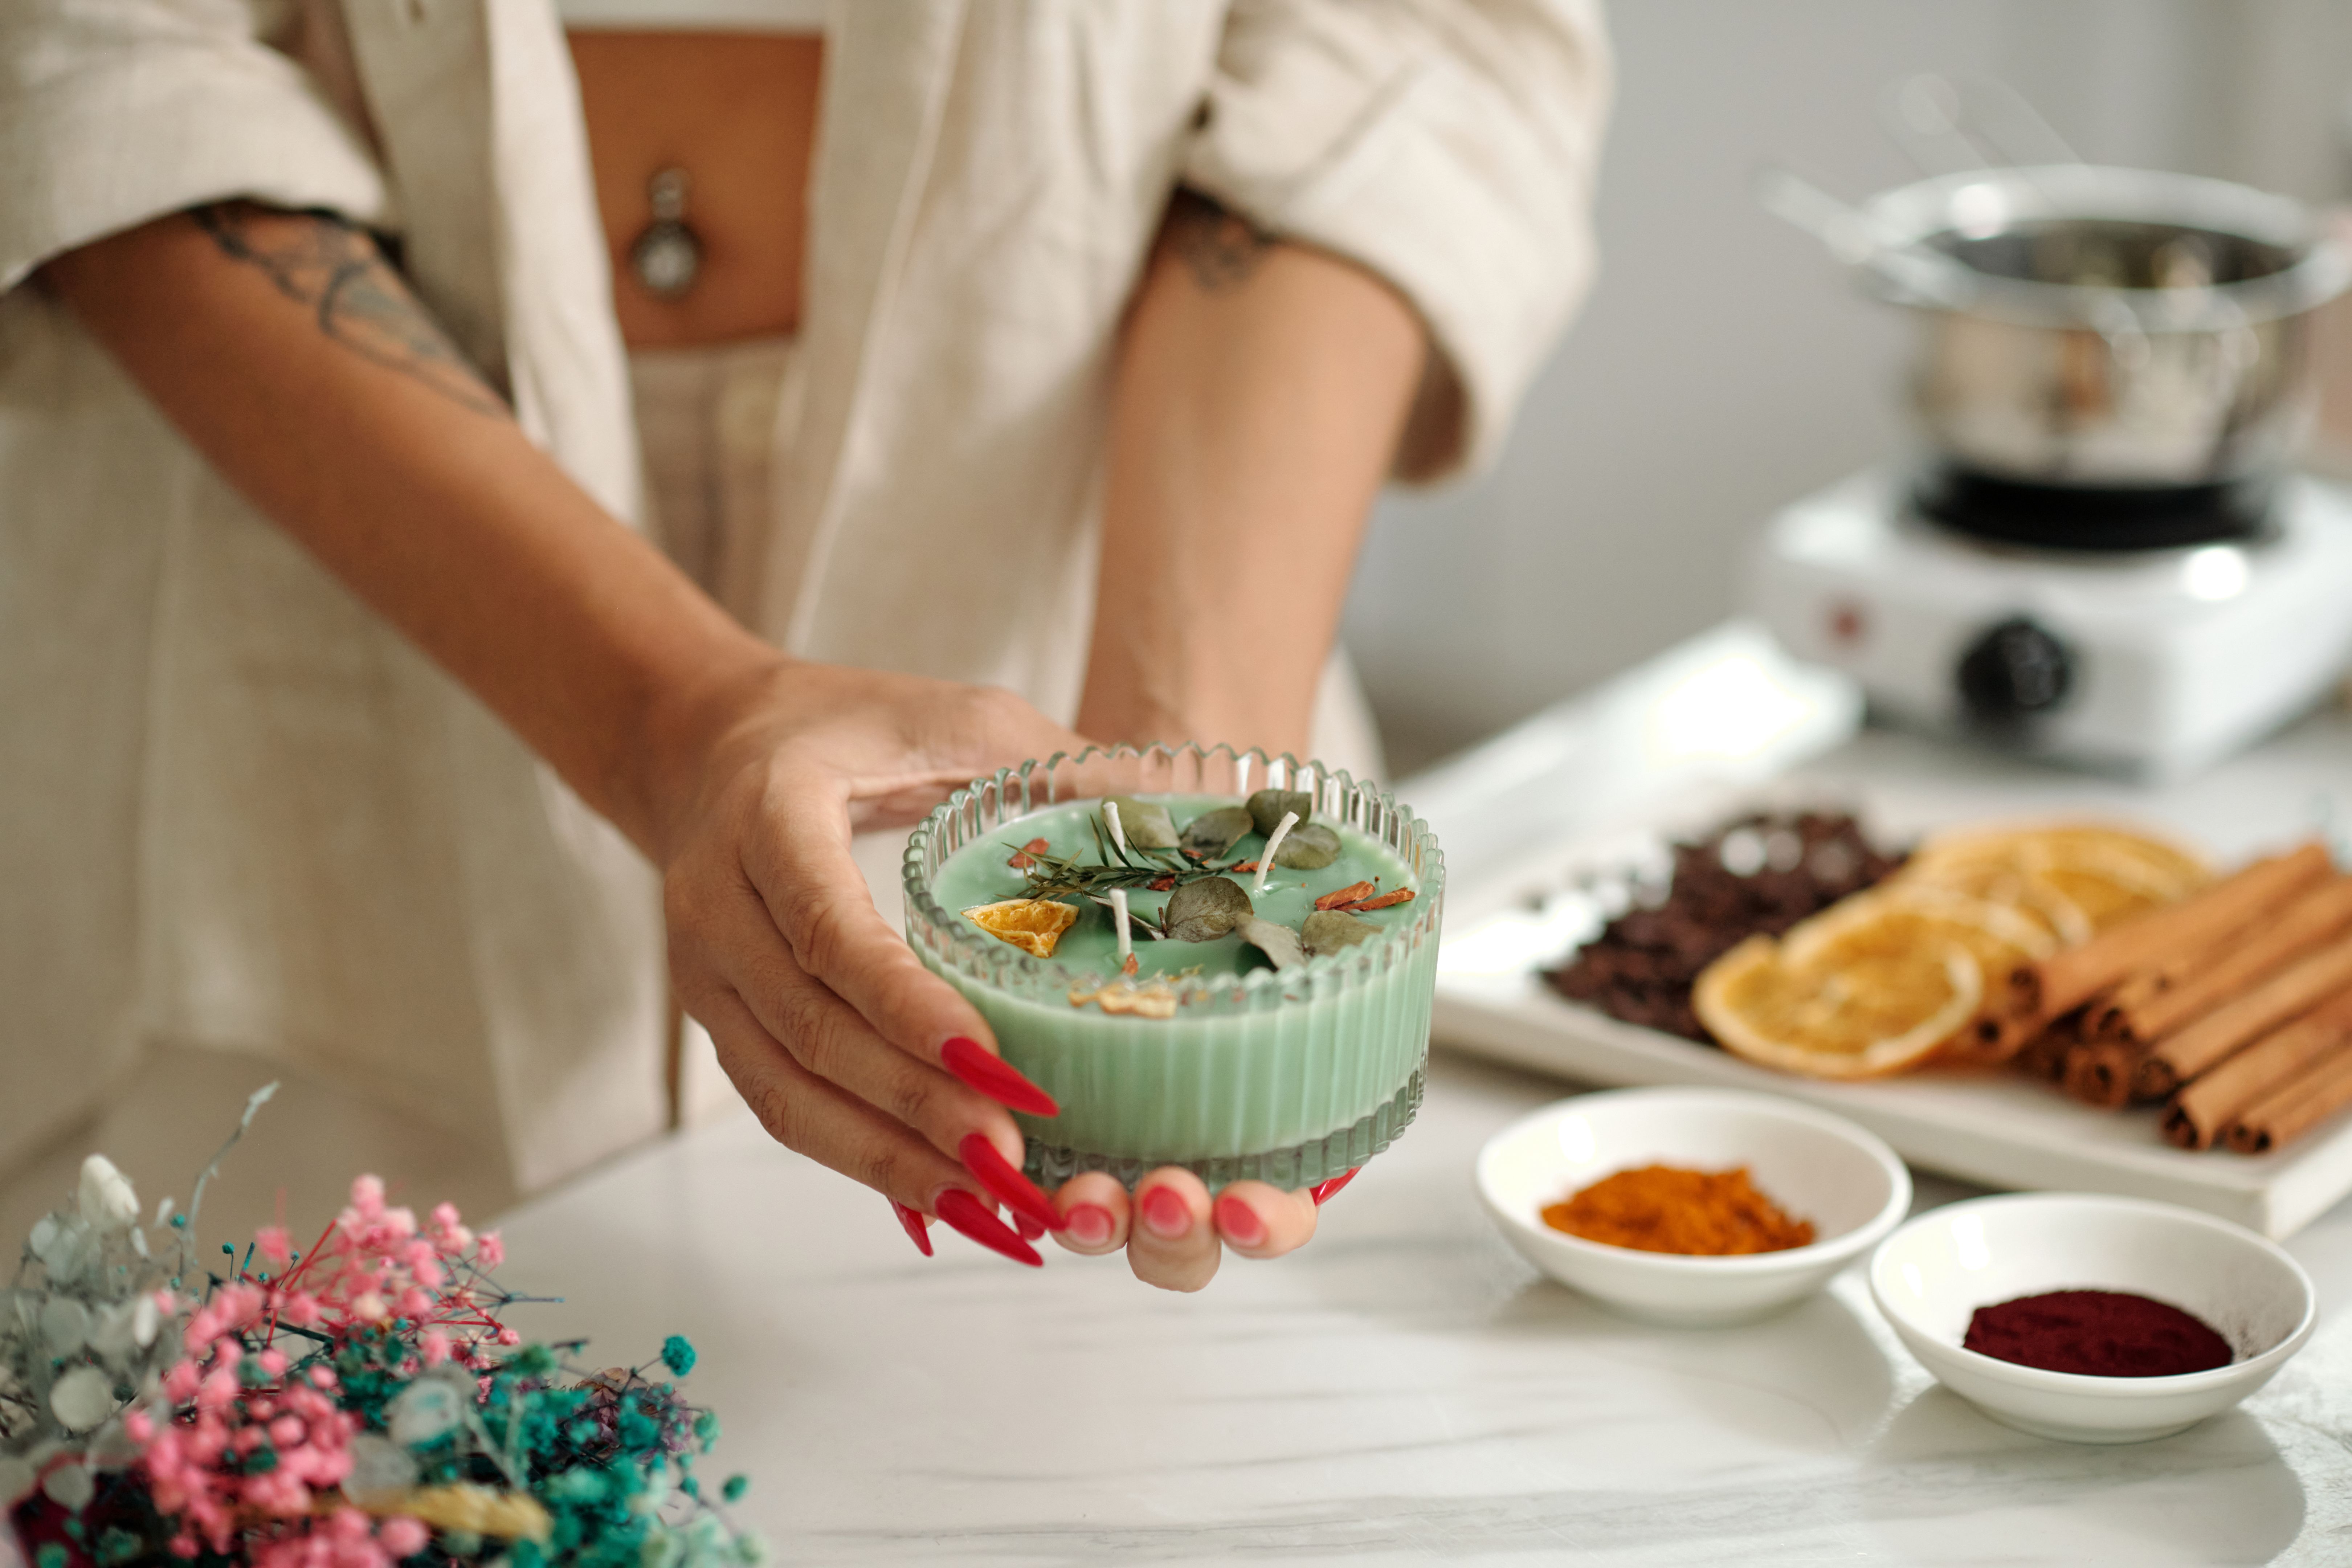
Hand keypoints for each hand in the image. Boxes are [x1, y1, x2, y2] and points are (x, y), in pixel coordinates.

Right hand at [651, 655, 1332, 1288]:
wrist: (707, 747)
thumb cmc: (847, 725)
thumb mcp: (949, 714)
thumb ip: (1047, 763)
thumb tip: (1178, 804)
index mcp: (768, 814)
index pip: (830, 929)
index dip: (907, 1007)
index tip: (994, 1066)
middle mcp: (717, 905)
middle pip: (810, 1030)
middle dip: (914, 1108)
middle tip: (1014, 1161)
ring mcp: (707, 975)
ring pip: (786, 1093)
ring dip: (888, 1161)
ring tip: (991, 1209)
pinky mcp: (721, 1022)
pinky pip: (784, 1108)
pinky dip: (860, 1163)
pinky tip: (939, 1205)